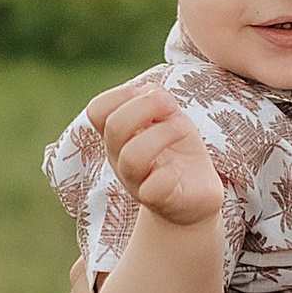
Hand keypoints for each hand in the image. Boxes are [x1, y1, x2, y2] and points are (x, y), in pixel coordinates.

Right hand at [89, 73, 225, 227]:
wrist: (194, 196)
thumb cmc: (177, 151)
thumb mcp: (169, 117)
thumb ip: (155, 99)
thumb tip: (150, 92)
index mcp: (117, 135)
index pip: (97, 109)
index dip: (121, 94)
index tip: (152, 95)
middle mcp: (119, 157)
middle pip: (114, 126)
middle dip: (147, 106)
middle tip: (172, 108)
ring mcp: (136, 181)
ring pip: (132, 157)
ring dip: (164, 134)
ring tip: (183, 130)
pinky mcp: (158, 200)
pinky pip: (154, 187)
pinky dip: (170, 174)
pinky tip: (179, 170)